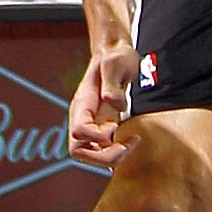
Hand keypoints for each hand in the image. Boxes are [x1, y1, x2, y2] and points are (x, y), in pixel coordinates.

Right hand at [67, 37, 137, 166]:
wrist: (117, 54)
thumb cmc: (116, 57)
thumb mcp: (116, 64)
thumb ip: (113, 84)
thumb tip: (114, 104)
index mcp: (82, 103)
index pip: (79, 131)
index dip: (97, 135)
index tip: (115, 126)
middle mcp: (83, 117)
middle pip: (78, 150)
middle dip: (102, 156)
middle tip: (126, 147)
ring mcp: (92, 124)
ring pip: (90, 155)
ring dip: (110, 157)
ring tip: (132, 143)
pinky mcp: (103, 127)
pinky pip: (103, 150)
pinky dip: (116, 154)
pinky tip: (132, 143)